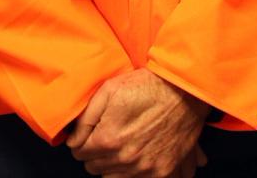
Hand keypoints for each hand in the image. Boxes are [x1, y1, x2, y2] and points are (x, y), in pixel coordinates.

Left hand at [67, 68, 206, 176]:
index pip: (79, 153)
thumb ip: (85, 119)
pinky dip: (133, 171)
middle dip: (95, 154)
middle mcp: (125, 158)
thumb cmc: (145, 86)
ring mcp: (144, 167)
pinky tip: (135, 155)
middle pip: (95, 168)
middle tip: (105, 138)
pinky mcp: (162, 171)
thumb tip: (72, 141)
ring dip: (112, 165)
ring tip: (119, 146)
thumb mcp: (108, 90)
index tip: (89, 134)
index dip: (81, 142)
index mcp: (108, 139)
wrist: (183, 91)